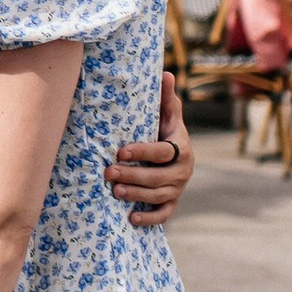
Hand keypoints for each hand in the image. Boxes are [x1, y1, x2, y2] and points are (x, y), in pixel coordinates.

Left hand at [110, 71, 192, 223]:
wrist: (175, 157)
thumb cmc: (164, 131)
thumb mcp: (167, 116)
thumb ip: (166, 98)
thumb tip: (165, 72)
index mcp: (181, 148)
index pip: (162, 152)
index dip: (143, 152)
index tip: (120, 151)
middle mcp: (183, 170)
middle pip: (158, 177)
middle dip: (133, 176)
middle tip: (108, 173)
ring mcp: (177, 189)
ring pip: (158, 197)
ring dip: (136, 195)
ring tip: (115, 191)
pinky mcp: (172, 203)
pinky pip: (164, 215)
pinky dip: (149, 219)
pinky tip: (131, 218)